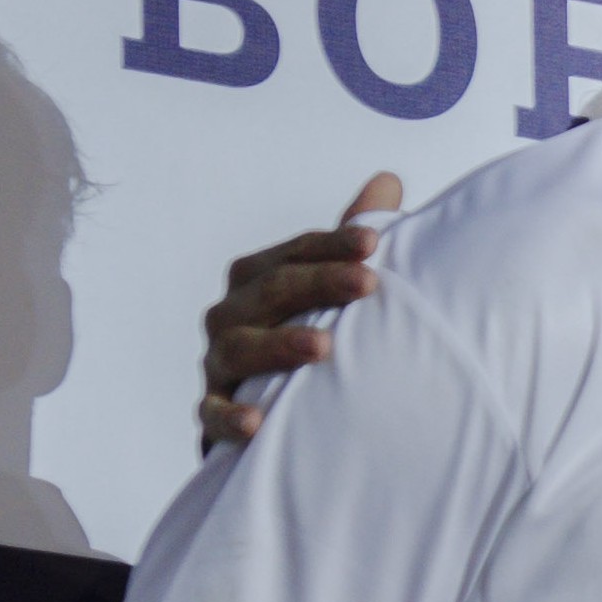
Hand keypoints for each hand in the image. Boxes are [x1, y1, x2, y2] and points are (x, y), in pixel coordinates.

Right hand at [197, 174, 398, 451]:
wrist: (270, 410)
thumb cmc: (305, 333)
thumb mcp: (329, 287)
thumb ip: (353, 238)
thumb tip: (388, 180)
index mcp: (259, 279)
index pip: (296, 253)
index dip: (333, 246)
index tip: (374, 243)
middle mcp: (233, 314)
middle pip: (271, 291)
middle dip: (319, 284)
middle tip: (367, 284)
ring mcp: (221, 362)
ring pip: (241, 347)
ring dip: (279, 344)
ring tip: (323, 347)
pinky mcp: (214, 410)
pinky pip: (213, 412)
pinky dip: (229, 416)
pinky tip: (255, 421)